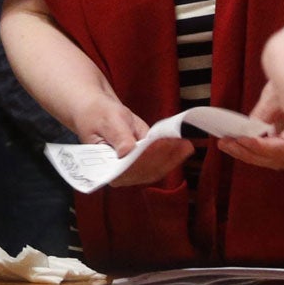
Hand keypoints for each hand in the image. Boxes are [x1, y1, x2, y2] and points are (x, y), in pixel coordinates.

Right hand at [73, 95, 190, 187]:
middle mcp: (119, 174)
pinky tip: (183, 146)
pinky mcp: (142, 162)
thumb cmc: (98, 114)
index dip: (144, 160)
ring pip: (155, 169)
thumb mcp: (107, 121)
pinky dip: (172, 155)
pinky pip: (159, 163)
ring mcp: (132, 169)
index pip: (128, 169)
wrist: (99, 110)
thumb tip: (126, 151)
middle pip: (145, 171)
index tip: (159, 148)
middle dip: (163, 158)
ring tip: (185, 145)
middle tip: (179, 145)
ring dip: (172, 157)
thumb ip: (118, 136)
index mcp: (104, 167)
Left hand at [218, 80, 283, 169]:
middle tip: (225, 143)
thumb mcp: (279, 93)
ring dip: (248, 153)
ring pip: (272, 160)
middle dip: (248, 152)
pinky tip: (236, 143)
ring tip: (226, 143)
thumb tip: (247, 130)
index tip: (241, 139)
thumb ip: (264, 114)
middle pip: (277, 159)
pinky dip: (254, 150)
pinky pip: (272, 155)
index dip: (261, 146)